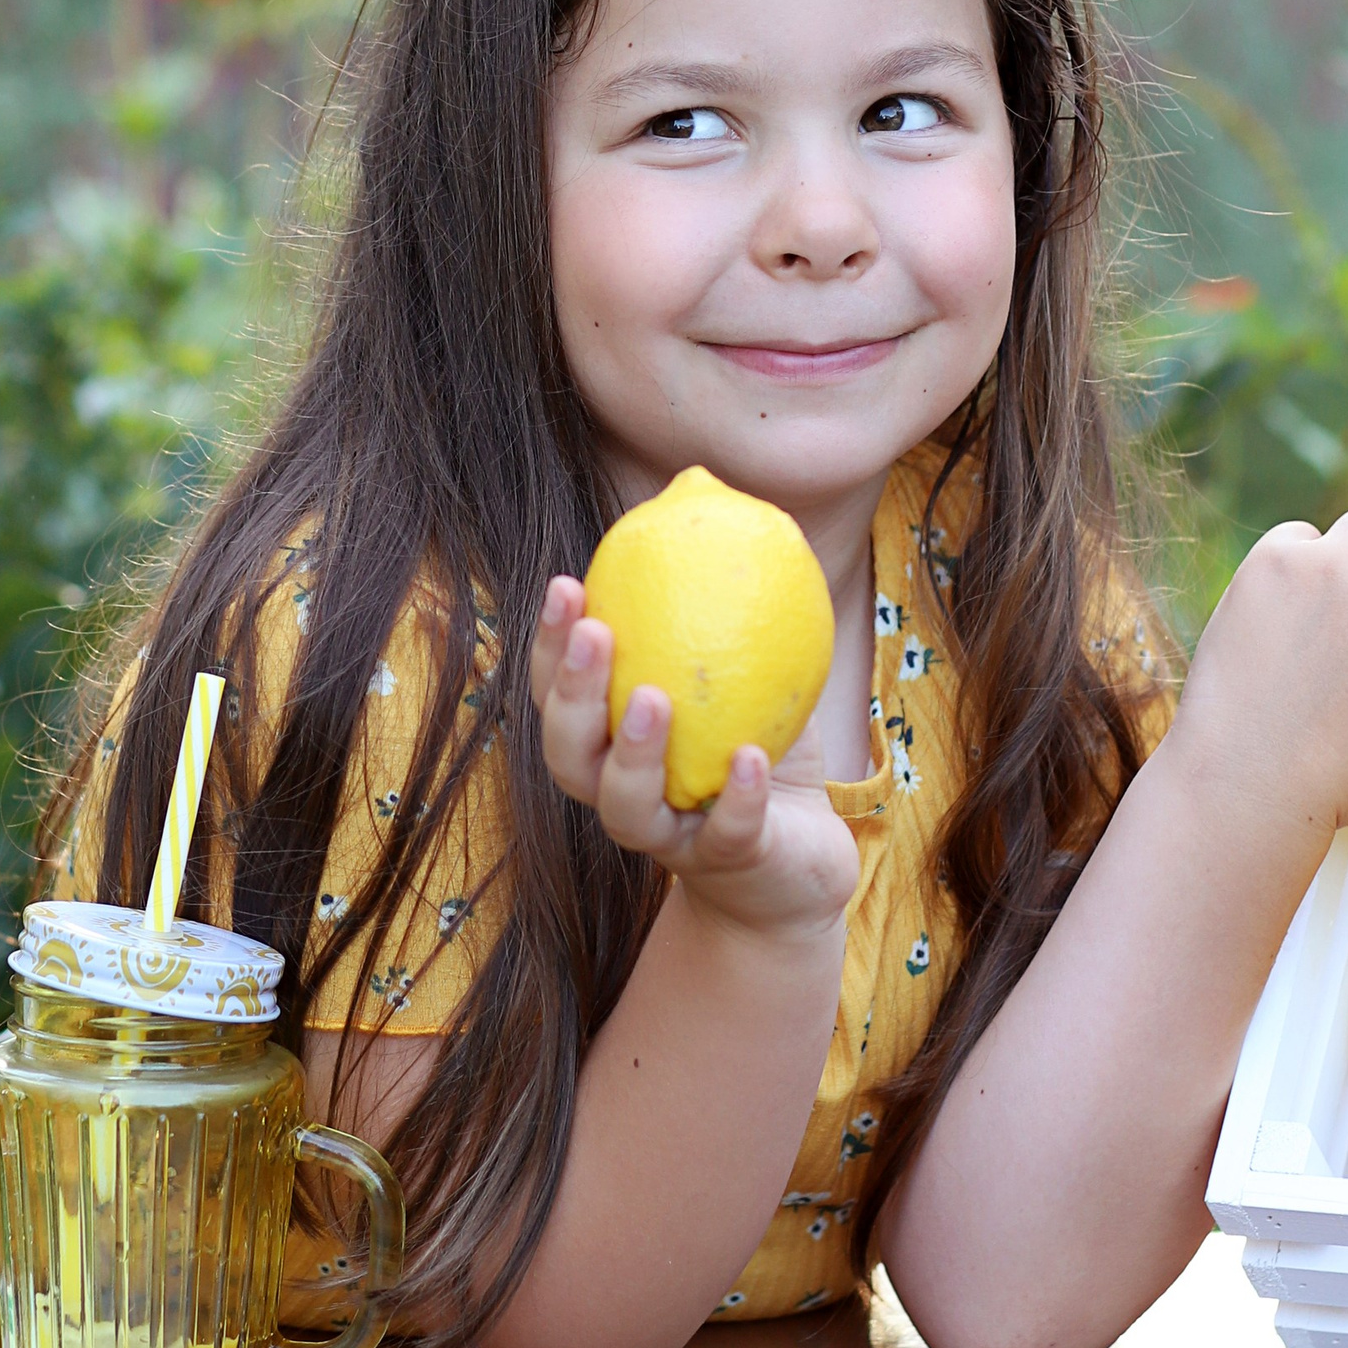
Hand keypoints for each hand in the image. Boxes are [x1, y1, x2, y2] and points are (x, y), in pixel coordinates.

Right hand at [532, 579, 859, 940]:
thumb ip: (714, 588)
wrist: (797, 865)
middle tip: (598, 634)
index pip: (557, 694)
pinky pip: (724, 836)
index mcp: (609, 744)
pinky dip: (735, 800)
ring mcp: (672, 838)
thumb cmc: (752, 745)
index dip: (551, 645)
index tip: (568, 583)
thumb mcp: (742, 664)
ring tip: (655, 698)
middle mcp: (621, 794)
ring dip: (635, 754)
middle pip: (569, 755)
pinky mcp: (729, 865)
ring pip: (625, 808)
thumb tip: (699, 481)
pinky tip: (749, 758)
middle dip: (573, 694)